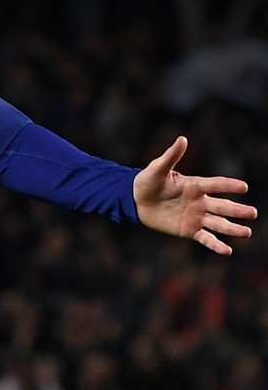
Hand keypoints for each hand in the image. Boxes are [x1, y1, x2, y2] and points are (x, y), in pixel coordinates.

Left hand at [134, 136, 257, 254]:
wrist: (135, 201)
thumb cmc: (146, 182)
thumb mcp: (157, 168)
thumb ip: (171, 156)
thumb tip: (182, 139)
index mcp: (194, 185)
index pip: (215, 184)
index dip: (228, 185)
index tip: (243, 187)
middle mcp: (199, 201)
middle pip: (222, 206)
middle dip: (237, 210)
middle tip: (253, 213)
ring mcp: (196, 217)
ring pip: (218, 223)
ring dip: (232, 228)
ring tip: (247, 232)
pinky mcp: (189, 230)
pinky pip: (205, 238)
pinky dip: (215, 244)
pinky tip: (227, 250)